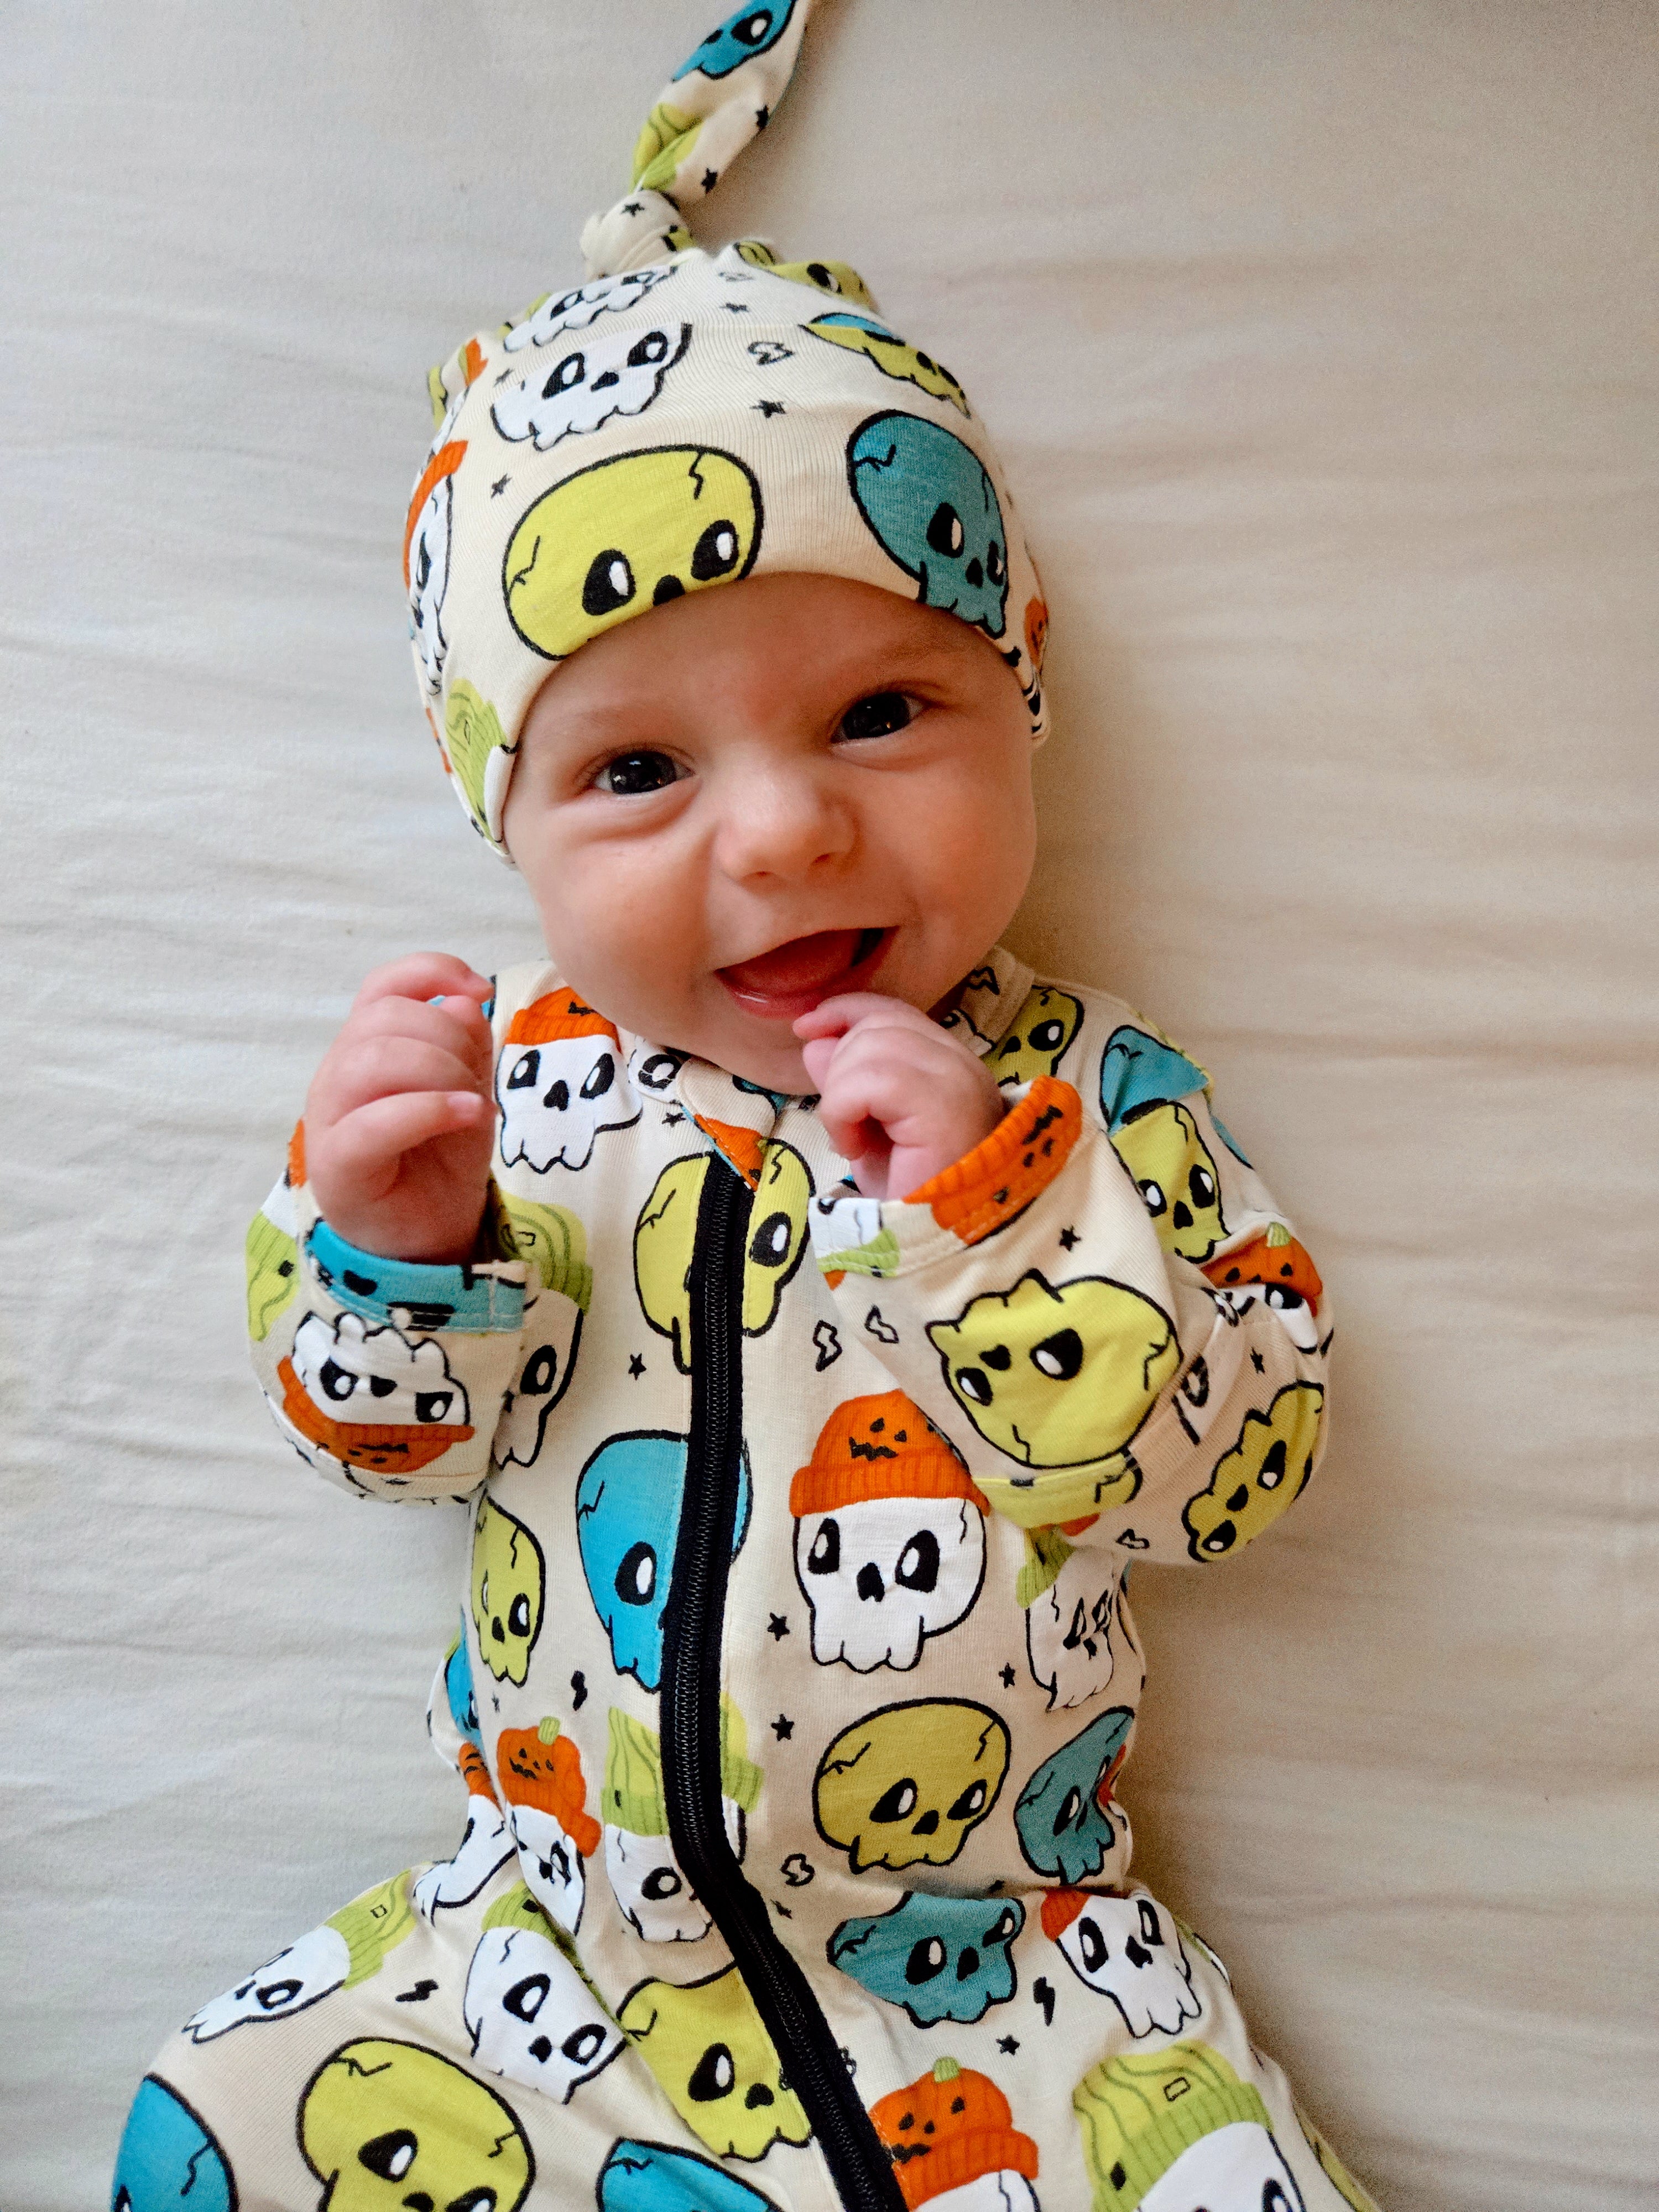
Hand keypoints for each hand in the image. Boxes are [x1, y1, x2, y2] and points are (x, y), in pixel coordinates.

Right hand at [304, 953, 497, 1263]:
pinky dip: (429, 1109)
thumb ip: (465, 1041)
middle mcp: (339, 1074)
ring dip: (440, 1071)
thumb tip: (463, 1000)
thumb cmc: (440, 1157)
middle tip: (475, 1079)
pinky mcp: (337, 1164)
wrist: (427, 1236)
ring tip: (473, 1105)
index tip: (479, 989)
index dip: (431, 972)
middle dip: (447, 1036)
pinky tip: (467, 1115)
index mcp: (365, 1047)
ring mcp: (330, 1119)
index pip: (383, 985)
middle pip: (383, 1017)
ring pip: (372, 1060)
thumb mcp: (467, 1087)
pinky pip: (374, 1121)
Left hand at [795, 994, 1006, 1200]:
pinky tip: (854, 1148)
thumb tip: (816, 1040)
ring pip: (870, 1046)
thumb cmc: (909, 1197)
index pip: (894, 1012)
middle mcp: (962, 1064)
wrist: (936, 1249)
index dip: (846, 1011)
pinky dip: (844, 1111)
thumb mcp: (866, 1131)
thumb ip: (845, 1081)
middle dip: (840, 1070)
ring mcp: (958, 1080)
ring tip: (853, 1141)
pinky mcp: (944, 1103)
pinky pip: (868, 1079)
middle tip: (847, 1127)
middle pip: (878, 1026)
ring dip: (841, 1096)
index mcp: (949, 1066)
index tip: (805, 1028)